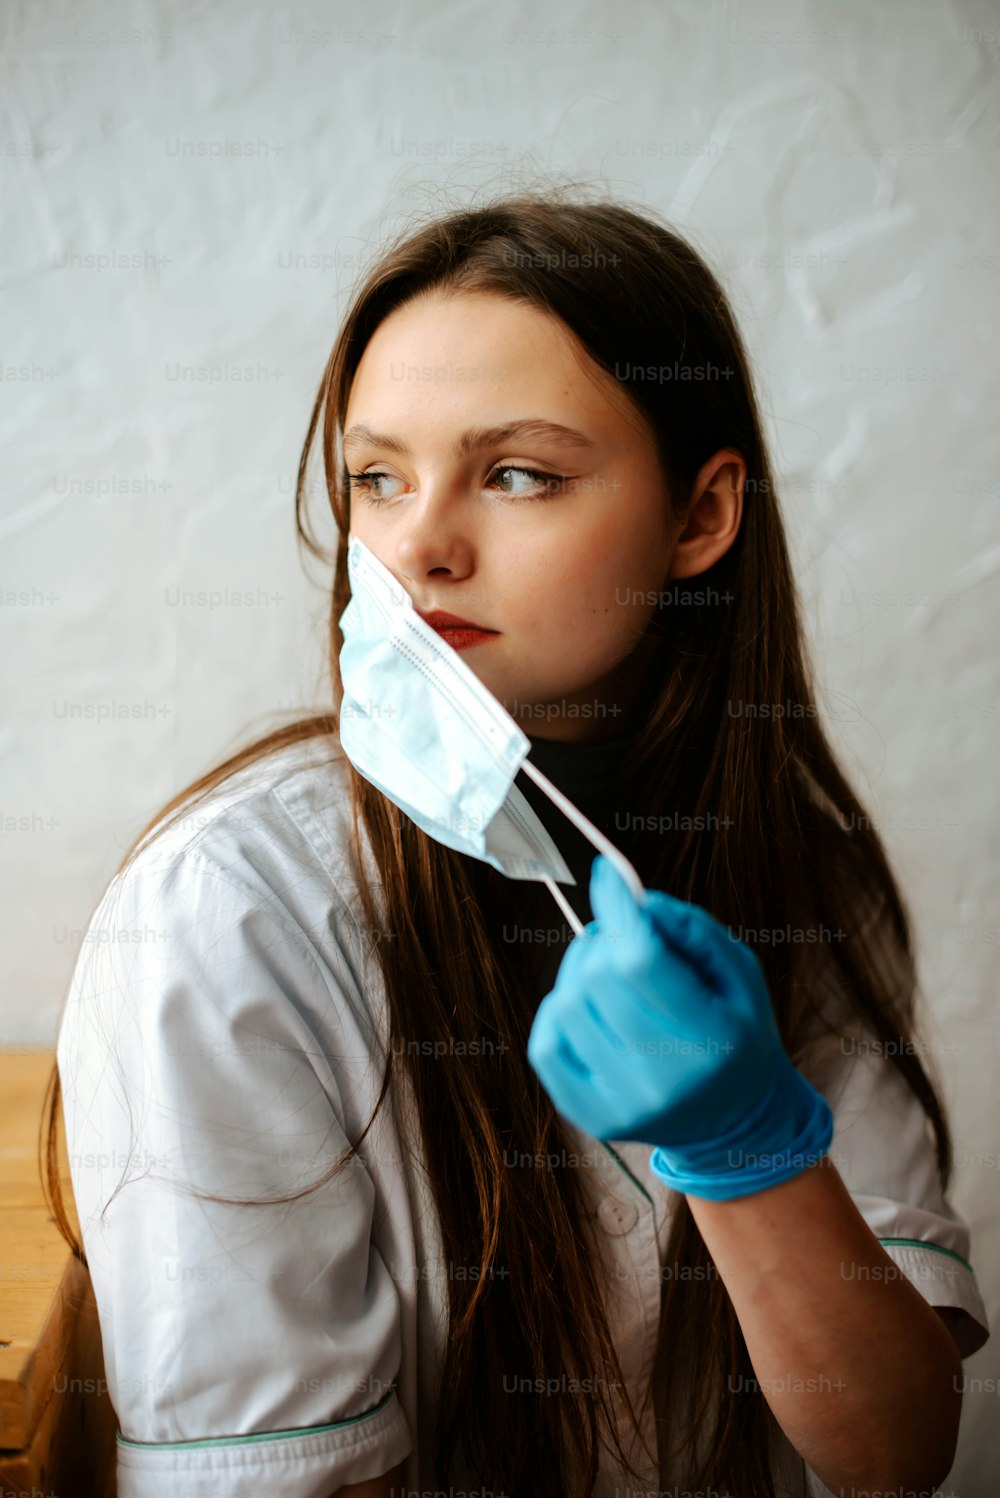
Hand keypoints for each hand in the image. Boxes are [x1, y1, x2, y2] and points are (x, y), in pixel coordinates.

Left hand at [526, 854, 832, 1199]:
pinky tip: (588, 1008)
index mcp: (711, 1039)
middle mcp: (664, 1079)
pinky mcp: (592, 1118)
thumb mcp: (739, 972)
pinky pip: (545, 1045)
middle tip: (621, 937)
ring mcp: (624, 1104)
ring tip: (610, 975)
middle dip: (603, 939)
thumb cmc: (735, 1030)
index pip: (641, 962)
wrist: (735, 1120)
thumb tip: (632, 898)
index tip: (609, 875)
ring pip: (565, 1005)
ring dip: (580, 973)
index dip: (618, 910)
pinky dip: (558, 1012)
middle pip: (597, 978)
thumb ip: (690, 928)